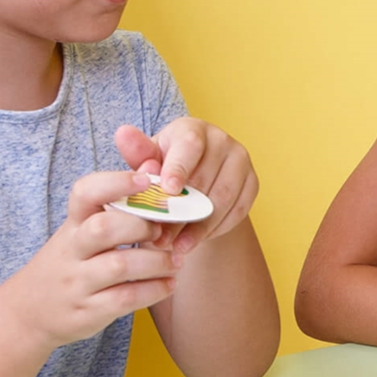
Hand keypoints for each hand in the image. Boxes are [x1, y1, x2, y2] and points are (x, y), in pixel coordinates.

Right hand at [0, 169, 179, 350]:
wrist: (29, 312)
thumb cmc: (71, 262)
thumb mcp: (82, 230)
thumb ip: (117, 201)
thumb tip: (151, 166)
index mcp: (73, 223)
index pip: (85, 193)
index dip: (116, 182)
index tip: (147, 179)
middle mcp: (71, 250)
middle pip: (103, 228)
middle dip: (141, 227)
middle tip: (165, 232)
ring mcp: (77, 282)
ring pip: (119, 266)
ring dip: (156, 262)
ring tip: (176, 261)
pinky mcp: (87, 311)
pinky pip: (125, 299)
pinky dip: (154, 290)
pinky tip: (169, 284)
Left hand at [115, 119, 258, 255]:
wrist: (194, 176)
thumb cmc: (164, 166)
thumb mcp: (147, 160)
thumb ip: (138, 154)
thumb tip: (124, 135)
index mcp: (193, 129)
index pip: (190, 145)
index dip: (180, 168)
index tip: (169, 191)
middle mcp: (222, 140)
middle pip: (206, 178)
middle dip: (182, 211)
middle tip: (162, 237)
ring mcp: (241, 162)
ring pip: (224, 198)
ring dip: (200, 226)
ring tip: (178, 247)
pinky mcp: (252, 183)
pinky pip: (238, 211)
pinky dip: (217, 228)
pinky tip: (197, 240)